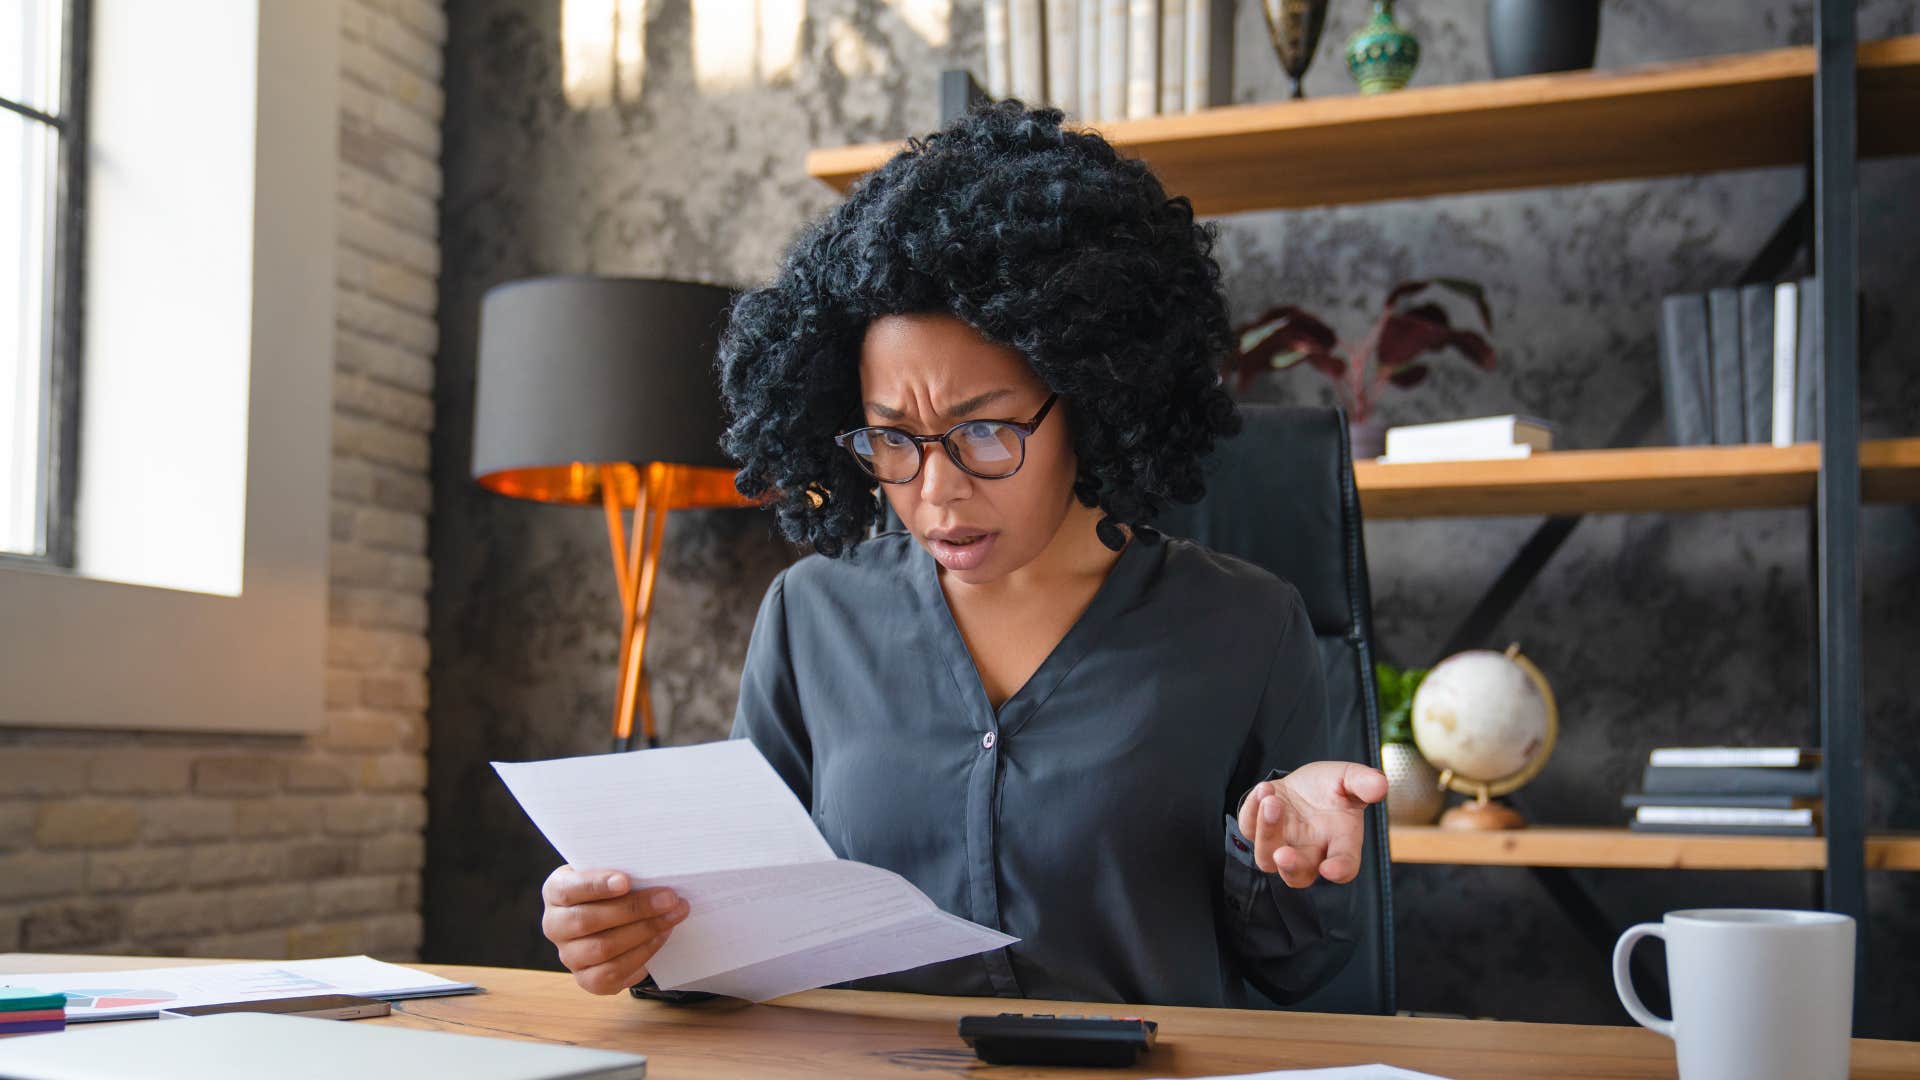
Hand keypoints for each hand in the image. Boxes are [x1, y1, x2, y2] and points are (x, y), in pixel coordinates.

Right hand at [540, 865, 690, 994]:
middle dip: (634, 909)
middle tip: (669, 898)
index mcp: (556, 892)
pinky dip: (642, 953)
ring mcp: (569, 955)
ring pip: (603, 948)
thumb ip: (624, 872)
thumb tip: (655, 872)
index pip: (569, 889)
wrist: (617, 922)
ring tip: (672, 916)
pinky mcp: (587, 979)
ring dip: (644, 931)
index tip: (626, 881)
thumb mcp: (613, 873)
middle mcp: (555, 925)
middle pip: (588, 921)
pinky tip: (661, 936)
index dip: (596, 885)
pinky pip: (613, 972)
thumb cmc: (614, 891)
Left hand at [1235, 761, 1387, 888]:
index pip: (1344, 867)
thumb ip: (1363, 783)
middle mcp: (1310, 852)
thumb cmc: (1332, 788)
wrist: (1304, 785)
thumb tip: (1380, 786)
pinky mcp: (1257, 829)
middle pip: (1298, 875)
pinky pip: (1248, 828)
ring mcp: (1281, 844)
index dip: (1339, 870)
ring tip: (1272, 801)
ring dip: (1267, 833)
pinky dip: (1252, 810)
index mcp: (1340, 845)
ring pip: (1266, 857)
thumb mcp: (1349, 779)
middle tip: (1283, 854)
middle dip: (1291, 866)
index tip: (1330, 870)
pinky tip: (1264, 789)